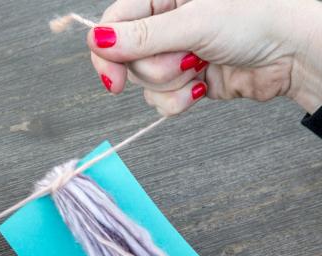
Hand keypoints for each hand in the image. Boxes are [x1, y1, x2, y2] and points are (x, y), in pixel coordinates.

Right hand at [88, 0, 321, 114]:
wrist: (295, 52)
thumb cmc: (260, 17)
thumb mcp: (194, 22)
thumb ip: (142, 36)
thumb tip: (97, 39)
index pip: (114, 24)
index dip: (107, 53)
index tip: (112, 79)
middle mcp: (165, 25)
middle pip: (128, 59)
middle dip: (155, 67)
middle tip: (184, 58)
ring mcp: (175, 54)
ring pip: (145, 83)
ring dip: (171, 83)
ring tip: (200, 66)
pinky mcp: (186, 81)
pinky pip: (162, 100)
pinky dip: (179, 100)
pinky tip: (201, 86)